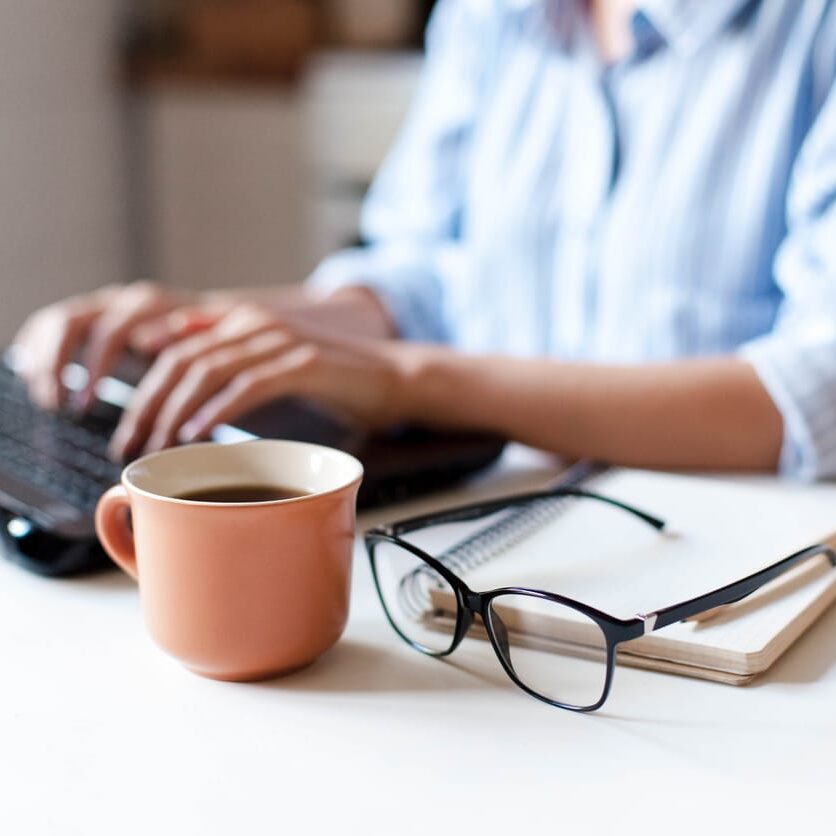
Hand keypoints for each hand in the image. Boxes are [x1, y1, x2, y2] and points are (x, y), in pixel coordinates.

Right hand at [11, 281, 213, 410]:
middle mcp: (118, 301)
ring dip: (47, 362)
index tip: (87, 401)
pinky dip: (37, 350)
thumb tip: (156, 335)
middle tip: (61, 406)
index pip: (111, 328)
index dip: (96, 364)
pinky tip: (33, 378)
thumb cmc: (214, 344)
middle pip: (72, 323)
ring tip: (49, 401)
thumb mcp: (210, 344)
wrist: (212, 323)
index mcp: (148, 304)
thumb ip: (192, 334)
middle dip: (60, 364)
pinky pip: (49, 325)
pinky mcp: (85, 317)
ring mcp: (100, 306)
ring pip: (57, 323)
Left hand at [109, 304, 418, 459]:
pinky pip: (247, 385)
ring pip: (207, 370)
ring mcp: (279, 340)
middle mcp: (254, 323)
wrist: (393, 377)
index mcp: (241, 321)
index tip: (129, 431)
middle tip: (131, 445)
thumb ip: (229, 360)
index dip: (142, 389)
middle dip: (148, 406)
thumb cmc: (333, 381)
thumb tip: (178, 360)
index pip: (173, 349)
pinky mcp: (303, 362)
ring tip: (158, 445)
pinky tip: (197, 433)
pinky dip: (217, 410)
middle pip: (181, 360)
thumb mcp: (273, 366)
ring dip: (175, 411)